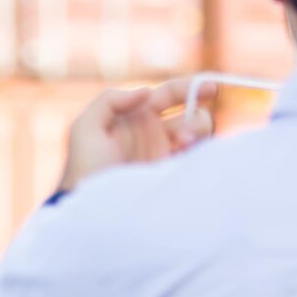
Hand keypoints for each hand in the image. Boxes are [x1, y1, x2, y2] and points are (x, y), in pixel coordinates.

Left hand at [57, 79, 208, 193]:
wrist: (93, 209)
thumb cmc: (85, 169)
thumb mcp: (85, 128)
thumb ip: (110, 100)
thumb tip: (146, 92)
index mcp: (138, 116)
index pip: (170, 94)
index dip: (191, 87)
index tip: (211, 88)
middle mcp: (155, 133)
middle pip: (192, 114)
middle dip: (196, 117)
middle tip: (184, 133)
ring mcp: (166, 154)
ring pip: (199, 134)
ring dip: (198, 133)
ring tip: (184, 143)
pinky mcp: (173, 175)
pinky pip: (196, 158)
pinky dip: (198, 153)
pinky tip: (185, 157)